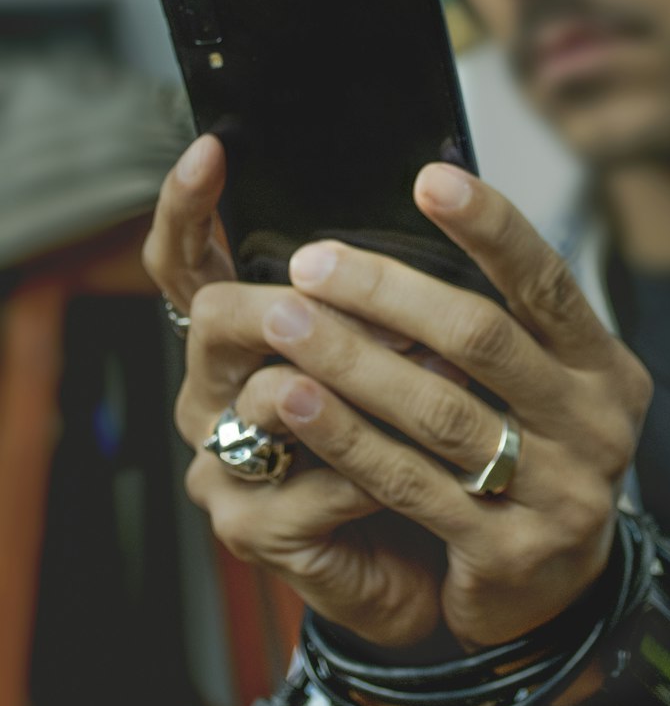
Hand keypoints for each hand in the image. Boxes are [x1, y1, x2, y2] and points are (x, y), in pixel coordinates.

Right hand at [143, 135, 445, 647]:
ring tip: (447, 373)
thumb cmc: (419, 441)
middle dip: (307, 303)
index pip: (186, 264)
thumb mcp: (407, 350)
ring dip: (370, 380)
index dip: (187, 208)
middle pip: (222, 317)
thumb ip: (390, 295)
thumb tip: (424, 201)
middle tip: (385, 303)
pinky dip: (383, 469)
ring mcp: (223, 465)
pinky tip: (434, 468)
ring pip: (275, 397)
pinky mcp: (253, 529)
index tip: (213, 147)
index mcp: (239, 341)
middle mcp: (214, 395)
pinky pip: (318, 483)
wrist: (430, 558)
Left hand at [255, 161, 652, 649]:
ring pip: (439, 411)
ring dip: (353, 359)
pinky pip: (410, 483)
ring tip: (286, 319)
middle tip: (314, 262)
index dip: (491, 228)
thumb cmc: (530, 459)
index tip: (429, 179)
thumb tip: (430, 208)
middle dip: (390, 293)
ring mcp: (560, 494)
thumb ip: (505, 321)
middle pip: (484, 341)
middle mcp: (596, 427)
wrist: (554, 590)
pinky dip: (347, 437)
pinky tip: (297, 401)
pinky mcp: (507, 552)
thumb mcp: (544, 387)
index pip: (547, 283)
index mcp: (605, 370)